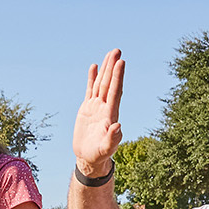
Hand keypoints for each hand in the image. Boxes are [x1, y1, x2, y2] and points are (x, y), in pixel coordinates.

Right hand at [73, 48, 125, 176]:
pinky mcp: (88, 108)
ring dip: (106, 69)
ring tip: (110, 53)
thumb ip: (112, 138)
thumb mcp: (106, 149)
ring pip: (101, 84)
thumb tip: (117, 125)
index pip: (114, 92)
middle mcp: (105, 107)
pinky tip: (94, 67)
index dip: (118, 77)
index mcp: (110, 114)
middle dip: (113, 67)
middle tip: (117, 50)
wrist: (90, 158)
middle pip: (109, 83)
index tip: (121, 63)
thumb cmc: (99, 155)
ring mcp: (97, 107)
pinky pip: (90, 90)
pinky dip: (92, 78)